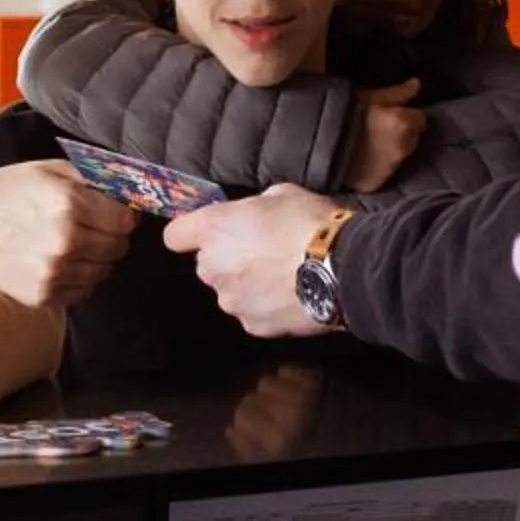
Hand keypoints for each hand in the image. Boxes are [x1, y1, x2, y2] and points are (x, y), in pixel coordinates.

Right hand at [0, 162, 133, 308]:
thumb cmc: (4, 193)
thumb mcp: (48, 170)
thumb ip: (93, 179)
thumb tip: (133, 189)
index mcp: (69, 204)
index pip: (126, 220)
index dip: (120, 214)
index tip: (108, 210)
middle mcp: (65, 242)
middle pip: (118, 247)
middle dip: (110, 235)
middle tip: (86, 225)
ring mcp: (54, 274)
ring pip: (104, 271)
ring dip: (94, 257)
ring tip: (66, 242)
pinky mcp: (44, 296)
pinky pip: (83, 290)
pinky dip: (77, 277)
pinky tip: (54, 260)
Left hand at [164, 183, 339, 340]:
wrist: (345, 270)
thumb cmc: (313, 224)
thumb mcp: (282, 195)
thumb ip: (254, 208)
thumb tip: (254, 216)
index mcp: (214, 229)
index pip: (175, 236)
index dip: (190, 233)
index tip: (208, 232)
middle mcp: (213, 267)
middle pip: (206, 264)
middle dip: (228, 258)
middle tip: (263, 250)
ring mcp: (232, 300)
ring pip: (230, 290)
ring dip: (247, 283)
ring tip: (284, 275)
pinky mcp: (253, 325)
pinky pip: (252, 312)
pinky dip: (266, 306)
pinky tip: (292, 295)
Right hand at [227, 362, 323, 461]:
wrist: (363, 435)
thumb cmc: (321, 452)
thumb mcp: (282, 461)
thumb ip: (250, 449)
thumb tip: (231, 430)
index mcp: (276, 445)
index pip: (238, 423)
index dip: (244, 426)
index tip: (252, 429)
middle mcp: (286, 420)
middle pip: (248, 402)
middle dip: (257, 408)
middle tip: (271, 415)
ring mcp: (302, 396)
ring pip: (266, 383)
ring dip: (273, 391)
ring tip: (288, 401)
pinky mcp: (317, 380)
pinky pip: (287, 370)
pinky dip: (289, 377)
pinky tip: (299, 388)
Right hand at [345, 79, 424, 192]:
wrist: (320, 144)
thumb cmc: (344, 113)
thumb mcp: (370, 97)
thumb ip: (397, 92)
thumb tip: (417, 84)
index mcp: (403, 123)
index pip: (419, 119)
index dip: (406, 115)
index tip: (391, 114)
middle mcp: (403, 146)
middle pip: (412, 138)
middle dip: (401, 133)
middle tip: (378, 128)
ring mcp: (391, 167)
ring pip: (399, 155)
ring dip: (390, 149)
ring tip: (369, 143)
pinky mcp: (378, 182)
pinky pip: (384, 172)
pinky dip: (378, 166)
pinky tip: (364, 159)